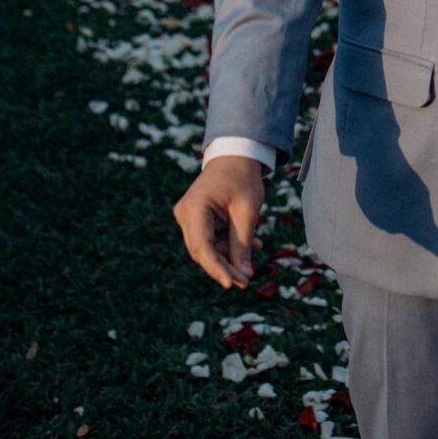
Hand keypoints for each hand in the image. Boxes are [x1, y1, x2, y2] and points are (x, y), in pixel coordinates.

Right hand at [172, 156, 264, 289]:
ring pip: (205, 247)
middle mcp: (185, 213)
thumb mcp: (247, 211)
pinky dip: (226, 244)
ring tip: (252, 259)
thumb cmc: (243, 177)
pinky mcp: (194, 217)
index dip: (217, 269)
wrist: (236, 154)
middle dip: (224, 267)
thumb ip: (243, 244)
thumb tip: (244, 276)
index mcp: (195, 208)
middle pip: (202, 251)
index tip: (233, 284)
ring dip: (227, 256)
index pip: (202, 247)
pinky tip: (250, 244)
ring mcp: (187, 215)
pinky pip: (208, 238)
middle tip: (246, 281)